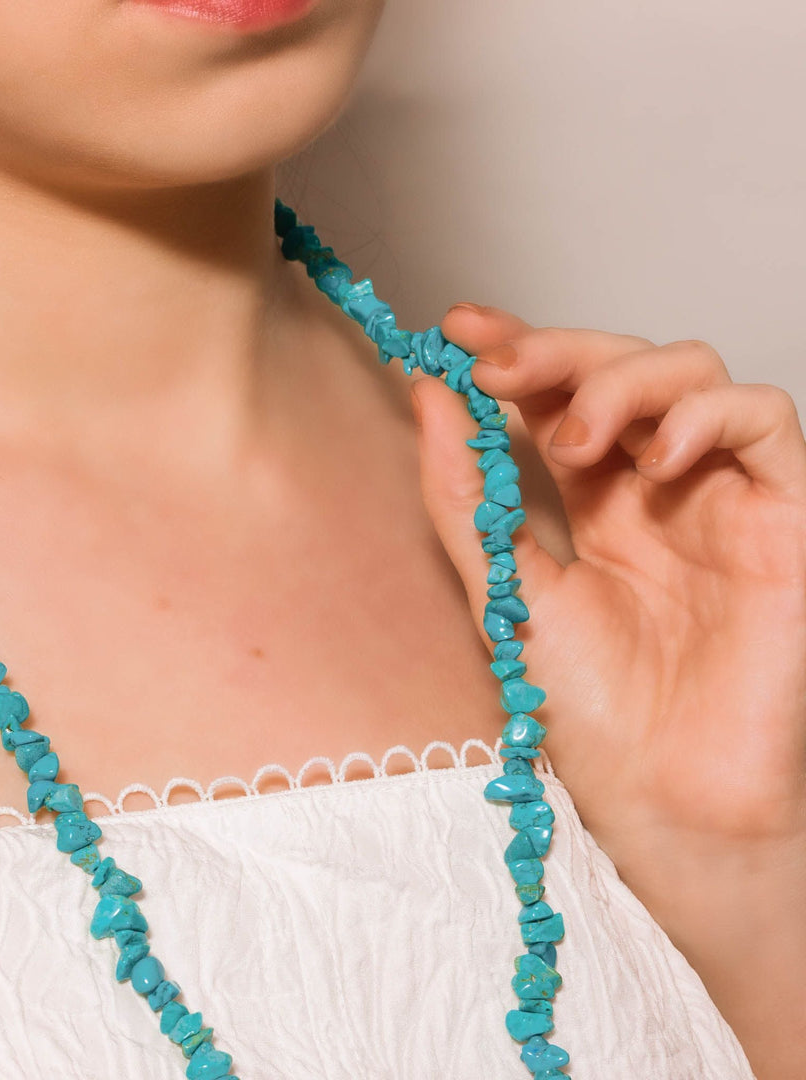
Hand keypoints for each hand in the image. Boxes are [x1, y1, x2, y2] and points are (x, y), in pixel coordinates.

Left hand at [411, 304, 805, 881]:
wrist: (662, 799)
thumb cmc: (588, 711)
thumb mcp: (506, 589)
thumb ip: (468, 495)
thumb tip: (425, 395)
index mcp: (593, 503)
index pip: (557, 396)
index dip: (514, 351)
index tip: (455, 330)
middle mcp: (656, 488)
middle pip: (619, 370)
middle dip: (555, 353)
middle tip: (497, 365)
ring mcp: (721, 496)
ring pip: (693, 376)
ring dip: (624, 382)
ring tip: (574, 438)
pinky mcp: (785, 517)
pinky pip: (767, 423)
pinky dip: (711, 414)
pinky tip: (656, 452)